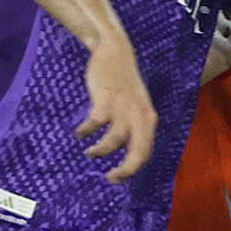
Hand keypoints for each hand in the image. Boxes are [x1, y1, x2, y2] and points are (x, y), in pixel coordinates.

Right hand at [74, 34, 155, 182]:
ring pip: (113, 142)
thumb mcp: (136, 106)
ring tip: (90, 152)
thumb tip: (123, 151)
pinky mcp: (106, 101)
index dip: (133, 169)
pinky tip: (81, 133)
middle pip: (137, 152)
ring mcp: (124, 109)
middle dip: (125, 170)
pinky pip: (94, 124)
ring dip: (99, 150)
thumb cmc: (123, 84)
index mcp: (149, 119)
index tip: (118, 177)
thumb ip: (133, 126)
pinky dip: (86, 131)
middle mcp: (140, 116)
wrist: (115, 52)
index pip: (145, 152)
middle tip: (111, 178)